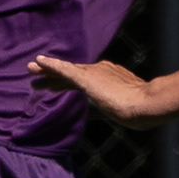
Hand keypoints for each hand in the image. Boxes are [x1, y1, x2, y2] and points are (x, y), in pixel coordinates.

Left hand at [27, 55, 164, 126]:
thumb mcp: (130, 107)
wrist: (147, 103)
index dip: (68, 81)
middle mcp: (100, 71)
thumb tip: (130, 115)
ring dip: (46, 71)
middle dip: (53, 74)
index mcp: (109, 77)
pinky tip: (38, 62)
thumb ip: (125, 107)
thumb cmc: (143, 110)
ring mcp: (93, 73)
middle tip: (36, 74)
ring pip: (64, 71)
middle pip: (71, 73)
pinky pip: (64, 70)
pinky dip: (51, 66)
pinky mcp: (87, 78)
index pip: (84, 79)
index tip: (56, 84)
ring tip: (31, 69)